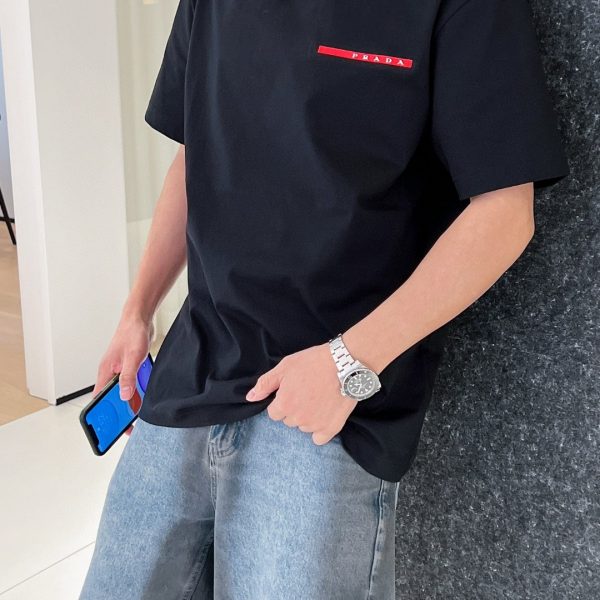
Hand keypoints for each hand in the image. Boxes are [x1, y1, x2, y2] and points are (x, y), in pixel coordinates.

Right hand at [92, 312, 154, 436]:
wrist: (140, 318)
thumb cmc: (132, 333)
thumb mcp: (132, 357)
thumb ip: (127, 377)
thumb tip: (124, 396)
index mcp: (105, 372)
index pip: (98, 399)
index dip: (101, 414)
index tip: (107, 428)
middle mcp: (110, 373)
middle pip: (111, 398)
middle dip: (119, 412)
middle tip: (128, 426)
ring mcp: (120, 370)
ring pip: (123, 392)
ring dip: (131, 401)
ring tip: (140, 415)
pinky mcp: (130, 368)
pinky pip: (133, 384)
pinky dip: (139, 390)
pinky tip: (147, 395)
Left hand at [245, 343, 357, 444]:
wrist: (345, 363)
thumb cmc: (313, 362)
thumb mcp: (285, 366)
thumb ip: (265, 384)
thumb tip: (250, 398)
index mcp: (284, 404)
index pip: (274, 413)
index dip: (282, 401)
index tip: (293, 391)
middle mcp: (298, 418)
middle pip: (289, 420)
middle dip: (295, 408)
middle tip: (307, 392)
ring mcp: (315, 425)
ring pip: (304, 427)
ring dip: (308, 417)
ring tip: (320, 398)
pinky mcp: (331, 428)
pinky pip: (319, 438)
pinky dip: (320, 430)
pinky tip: (325, 415)